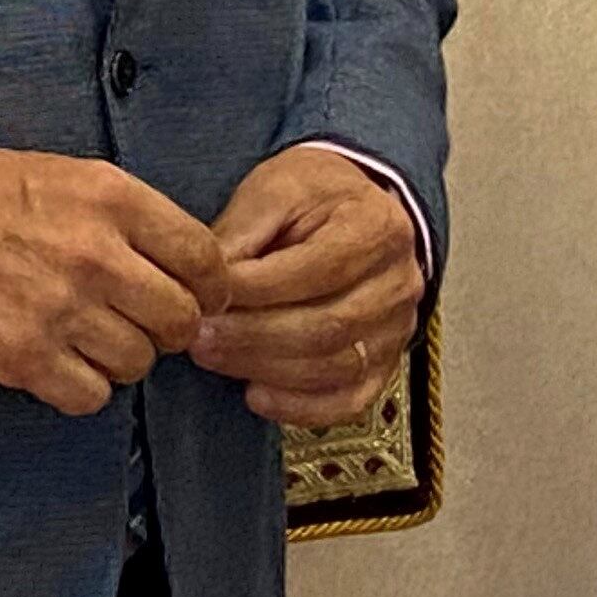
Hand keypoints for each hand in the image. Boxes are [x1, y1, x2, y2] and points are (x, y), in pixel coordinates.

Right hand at [0, 149, 228, 416]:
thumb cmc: (11, 200)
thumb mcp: (86, 179)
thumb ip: (146, 222)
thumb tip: (202, 276)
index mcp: (114, 202)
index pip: (204, 260)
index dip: (210, 286)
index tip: (199, 294)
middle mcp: (94, 256)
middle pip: (181, 320)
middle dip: (169, 325)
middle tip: (143, 317)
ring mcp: (61, 309)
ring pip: (138, 362)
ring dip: (123, 354)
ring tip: (91, 329)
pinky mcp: (27, 355)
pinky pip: (92, 395)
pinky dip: (84, 383)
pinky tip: (64, 354)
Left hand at [184, 148, 422, 426]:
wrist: (358, 210)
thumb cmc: (313, 196)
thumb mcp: (276, 188)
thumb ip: (244, 231)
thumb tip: (209, 283)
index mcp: (376, 227)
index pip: (316, 269)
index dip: (255, 289)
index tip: (204, 297)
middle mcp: (399, 283)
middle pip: (327, 326)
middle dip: (253, 337)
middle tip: (198, 337)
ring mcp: (397, 330)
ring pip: (335, 367)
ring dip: (266, 369)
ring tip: (213, 356)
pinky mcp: (386, 365)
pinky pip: (349, 401)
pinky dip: (301, 407)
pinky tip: (256, 395)